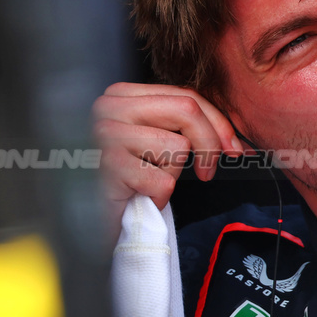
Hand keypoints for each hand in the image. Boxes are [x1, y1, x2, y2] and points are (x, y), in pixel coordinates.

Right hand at [91, 83, 242, 221]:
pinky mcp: (108, 166)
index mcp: (121, 95)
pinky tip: (136, 198)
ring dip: (171, 176)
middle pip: (186, 110)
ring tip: (145, 184)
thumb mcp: (150, 143)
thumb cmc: (123, 183)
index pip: (184, 95)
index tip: (233, 148)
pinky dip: (158, 198)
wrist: (83, 221)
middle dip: (211, 142)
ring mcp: (105, 134)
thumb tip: (231, 137)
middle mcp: (108, 106)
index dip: (217, 123)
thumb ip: (179, 126)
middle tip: (208, 172)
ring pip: (178, 148)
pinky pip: (163, 181)